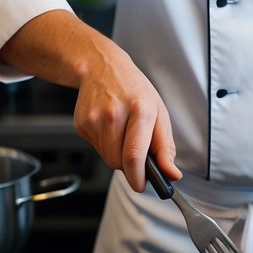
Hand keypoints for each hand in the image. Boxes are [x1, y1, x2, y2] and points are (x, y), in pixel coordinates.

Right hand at [72, 31, 179, 193]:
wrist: (101, 67)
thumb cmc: (133, 90)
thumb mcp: (159, 112)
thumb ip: (166, 147)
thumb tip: (171, 174)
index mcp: (140, 109)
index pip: (135, 155)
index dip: (139, 178)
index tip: (143, 185)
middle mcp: (114, 114)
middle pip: (118, 162)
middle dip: (130, 167)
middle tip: (137, 154)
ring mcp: (94, 119)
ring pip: (107, 158)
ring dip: (118, 156)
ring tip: (122, 133)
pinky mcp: (81, 124)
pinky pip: (96, 149)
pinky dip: (106, 146)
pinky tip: (110, 128)